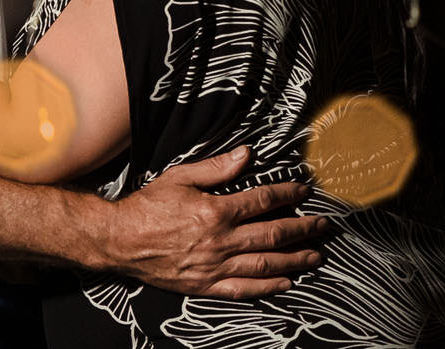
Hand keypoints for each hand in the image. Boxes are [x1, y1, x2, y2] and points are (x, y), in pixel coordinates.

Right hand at [95, 146, 326, 297]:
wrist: (120, 240)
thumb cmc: (148, 206)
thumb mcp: (180, 177)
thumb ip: (216, 168)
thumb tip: (246, 154)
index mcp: (216, 211)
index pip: (263, 200)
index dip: (288, 194)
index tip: (305, 191)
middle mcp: (221, 241)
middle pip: (273, 234)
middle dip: (304, 229)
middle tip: (324, 226)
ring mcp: (215, 267)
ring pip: (265, 264)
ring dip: (295, 260)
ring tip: (316, 256)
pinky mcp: (206, 286)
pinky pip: (244, 290)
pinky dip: (268, 288)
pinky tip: (285, 283)